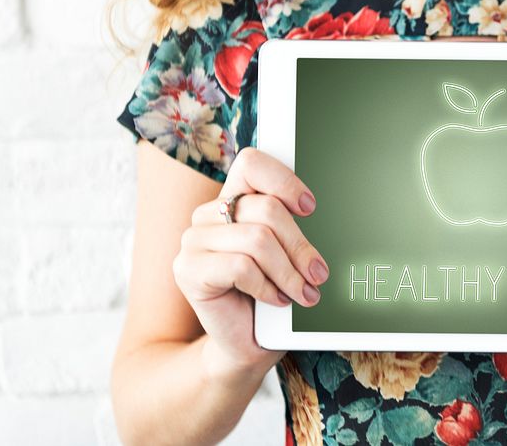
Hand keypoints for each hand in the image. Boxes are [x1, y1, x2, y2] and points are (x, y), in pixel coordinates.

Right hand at [172, 147, 328, 377]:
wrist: (246, 344)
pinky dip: (267, 286)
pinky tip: (276, 300)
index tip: (309, 207)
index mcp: (233, 199)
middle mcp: (208, 214)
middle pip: (266, 209)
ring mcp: (193, 241)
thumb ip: (291, 225)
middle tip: (318, 272)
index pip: (251, 162)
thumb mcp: (287, 254)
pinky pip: (240, 267)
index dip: (284, 180)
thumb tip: (315, 207)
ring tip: (304, 292)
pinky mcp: (187, 270)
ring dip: (289, 272)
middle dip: (300, 245)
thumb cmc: (272, 294)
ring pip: (258, 240)